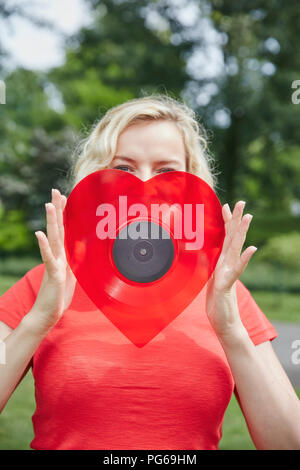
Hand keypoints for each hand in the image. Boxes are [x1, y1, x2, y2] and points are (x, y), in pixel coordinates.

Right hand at [29, 189, 75, 331]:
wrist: (48, 314)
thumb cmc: (59, 295)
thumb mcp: (71, 275)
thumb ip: (74, 260)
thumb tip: (79, 247)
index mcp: (62, 255)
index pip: (63, 230)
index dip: (63, 214)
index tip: (63, 197)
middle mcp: (57, 256)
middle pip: (57, 229)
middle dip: (57, 210)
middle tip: (55, 191)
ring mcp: (54, 264)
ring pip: (53, 239)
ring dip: (51, 222)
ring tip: (48, 205)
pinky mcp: (53, 274)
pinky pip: (48, 258)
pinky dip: (43, 246)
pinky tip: (39, 234)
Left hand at [205, 201, 256, 339]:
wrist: (224, 323)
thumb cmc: (217, 303)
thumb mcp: (210, 282)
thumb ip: (213, 269)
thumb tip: (212, 260)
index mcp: (222, 263)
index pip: (225, 238)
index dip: (226, 222)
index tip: (226, 205)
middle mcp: (227, 265)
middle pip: (232, 238)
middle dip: (236, 219)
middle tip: (241, 201)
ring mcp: (229, 274)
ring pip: (236, 250)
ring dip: (242, 232)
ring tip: (248, 217)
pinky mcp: (227, 285)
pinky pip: (236, 270)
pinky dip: (244, 259)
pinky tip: (252, 248)